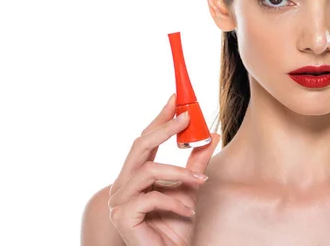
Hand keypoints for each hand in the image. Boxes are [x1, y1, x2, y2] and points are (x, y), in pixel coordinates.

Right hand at [108, 94, 219, 245]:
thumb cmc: (176, 228)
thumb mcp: (190, 189)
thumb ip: (196, 164)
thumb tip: (210, 135)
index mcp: (134, 176)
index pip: (145, 140)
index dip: (159, 118)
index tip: (176, 100)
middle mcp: (122, 185)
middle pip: (139, 146)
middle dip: (163, 128)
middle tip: (186, 118)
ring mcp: (119, 201)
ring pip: (148, 170)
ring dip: (179, 173)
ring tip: (199, 183)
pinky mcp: (123, 216)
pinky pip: (151, 196)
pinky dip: (174, 201)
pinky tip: (187, 212)